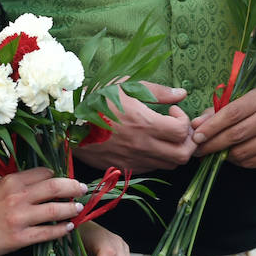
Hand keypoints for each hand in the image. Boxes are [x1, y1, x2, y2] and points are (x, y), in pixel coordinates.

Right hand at [0, 167, 85, 255]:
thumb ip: (17, 185)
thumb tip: (41, 183)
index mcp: (11, 181)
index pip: (44, 173)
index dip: (58, 176)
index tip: (66, 180)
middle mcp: (17, 197)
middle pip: (55, 187)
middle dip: (73, 187)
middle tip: (83, 189)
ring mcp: (19, 218)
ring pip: (55, 210)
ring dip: (70, 208)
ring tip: (78, 208)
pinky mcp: (19, 238)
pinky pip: (47, 233)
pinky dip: (61, 230)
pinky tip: (68, 228)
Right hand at [73, 82, 195, 173]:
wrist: (67, 123)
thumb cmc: (97, 99)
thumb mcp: (127, 86)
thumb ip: (158, 91)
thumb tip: (182, 93)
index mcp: (144, 123)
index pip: (182, 131)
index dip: (184, 120)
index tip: (173, 111)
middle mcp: (142, 146)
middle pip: (183, 155)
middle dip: (188, 142)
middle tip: (179, 129)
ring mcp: (133, 160)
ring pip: (169, 165)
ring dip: (174, 152)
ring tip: (165, 137)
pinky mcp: (124, 168)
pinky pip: (151, 169)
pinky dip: (157, 159)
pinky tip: (149, 145)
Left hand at [190, 88, 255, 167]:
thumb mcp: (241, 102)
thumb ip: (216, 112)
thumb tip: (196, 125)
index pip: (232, 113)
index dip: (212, 126)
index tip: (197, 136)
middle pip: (237, 134)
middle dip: (213, 144)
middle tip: (198, 149)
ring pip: (243, 152)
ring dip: (223, 155)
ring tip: (213, 153)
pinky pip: (251, 162)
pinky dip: (237, 161)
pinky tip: (231, 156)